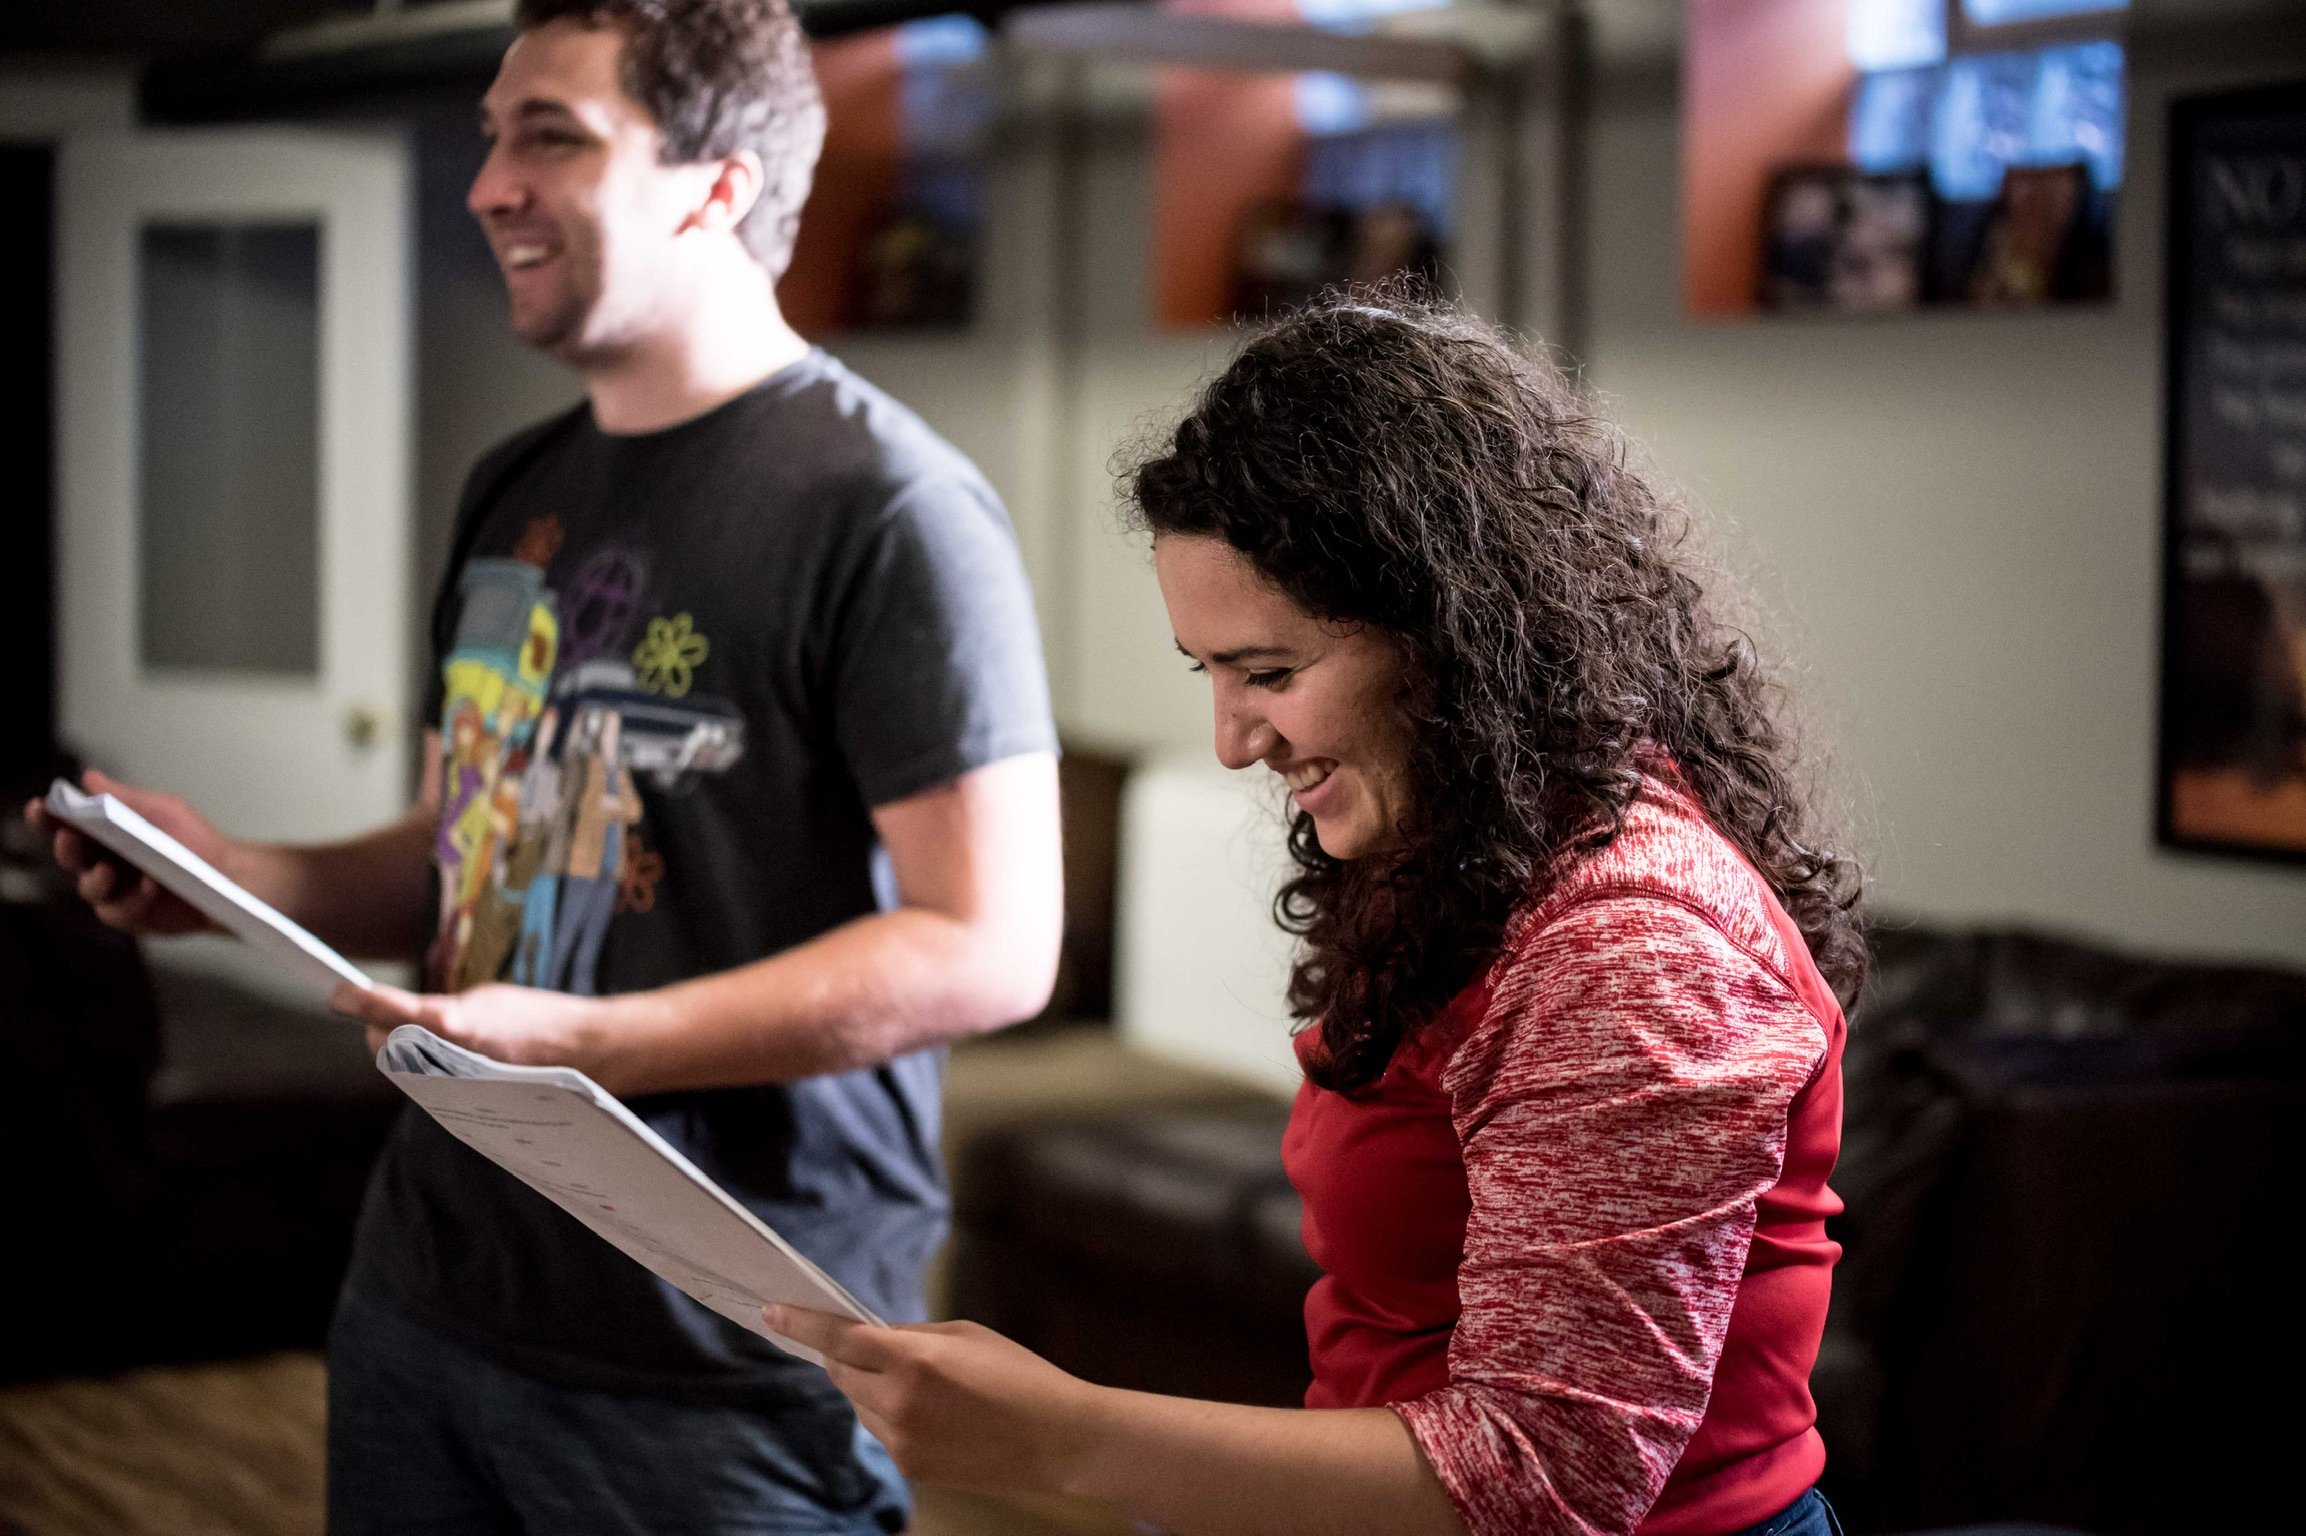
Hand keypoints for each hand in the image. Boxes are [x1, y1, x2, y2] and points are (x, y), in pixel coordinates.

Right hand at [23, 770, 227, 935]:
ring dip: (96, 877)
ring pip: (87, 887)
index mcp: (105, 835)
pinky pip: (116, 910)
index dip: (47, 818)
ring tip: (111, 868)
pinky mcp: (130, 915)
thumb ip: (126, 798)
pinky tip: (148, 887)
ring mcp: (115, 891)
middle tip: (69, 836)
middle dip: (64, 846)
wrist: (230, 876)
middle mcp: (103, 862)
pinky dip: (130, 898)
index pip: (66, 826)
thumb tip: (89, 778)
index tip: (39, 807)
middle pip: (68, 857)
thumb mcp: (164, 811)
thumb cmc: (196, 841)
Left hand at [333, 981, 610, 1075]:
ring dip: (402, 1049)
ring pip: (403, 1066)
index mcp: (449, 1023)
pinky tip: (436, 1056)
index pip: (386, 1011)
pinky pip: (427, 1081)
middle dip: (379, 1027)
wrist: (582, 1053)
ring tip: (420, 1033)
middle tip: (382, 1011)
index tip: (338, 995)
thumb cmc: (538, 1018)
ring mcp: (451, 1082)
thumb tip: (402, 1016)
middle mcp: (443, 1056)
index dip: (359, 1002)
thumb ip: (441, 1011)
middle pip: (385, 1045)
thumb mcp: (485, 1001)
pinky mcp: (462, 1098)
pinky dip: (423, 1065)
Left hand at [766, 1305, 1101, 1497]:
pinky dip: (889, 1412)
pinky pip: (881, 1430)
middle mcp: (899, 1403)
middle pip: (841, 1372)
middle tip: (868, 1343)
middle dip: (845, 1355)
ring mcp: (902, 1441)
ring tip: (918, 1381)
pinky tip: (931, 1410)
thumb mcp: (964, 1335)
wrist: (1057, 1439)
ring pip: (858, 1403)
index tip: (771, 1312)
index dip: (801, 1324)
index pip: (840, 1339)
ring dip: (869, 1385)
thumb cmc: (1018, 1375)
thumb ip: (910, 1335)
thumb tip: (871, 1337)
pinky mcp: (911, 1467)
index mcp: (914, 1361)